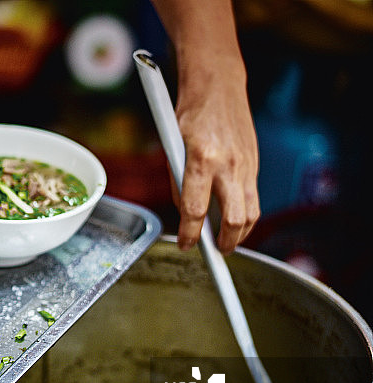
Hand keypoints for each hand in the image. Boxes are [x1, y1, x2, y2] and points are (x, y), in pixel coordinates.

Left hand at [174, 68, 259, 253]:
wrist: (218, 86)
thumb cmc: (190, 115)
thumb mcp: (172, 147)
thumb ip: (178, 181)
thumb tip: (185, 213)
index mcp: (201, 159)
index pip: (195, 209)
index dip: (189, 233)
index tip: (185, 245)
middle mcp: (228, 164)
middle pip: (235, 219)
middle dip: (226, 242)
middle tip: (215, 251)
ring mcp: (246, 164)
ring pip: (251, 212)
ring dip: (240, 233)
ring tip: (227, 242)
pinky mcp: (255, 163)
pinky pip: (254, 197)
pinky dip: (245, 214)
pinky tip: (234, 219)